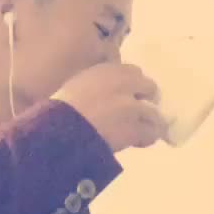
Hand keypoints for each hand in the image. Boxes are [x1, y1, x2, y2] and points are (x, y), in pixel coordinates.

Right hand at [51, 62, 166, 152]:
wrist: (61, 131)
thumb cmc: (59, 109)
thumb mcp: (75, 85)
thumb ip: (94, 82)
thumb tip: (102, 88)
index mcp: (107, 71)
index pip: (133, 71)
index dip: (133, 83)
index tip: (129, 92)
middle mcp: (124, 84)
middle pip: (149, 87)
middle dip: (146, 98)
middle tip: (138, 110)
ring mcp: (132, 107)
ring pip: (154, 112)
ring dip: (148, 120)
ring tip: (140, 129)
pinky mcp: (135, 128)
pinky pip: (151, 133)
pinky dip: (146, 137)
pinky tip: (138, 142)